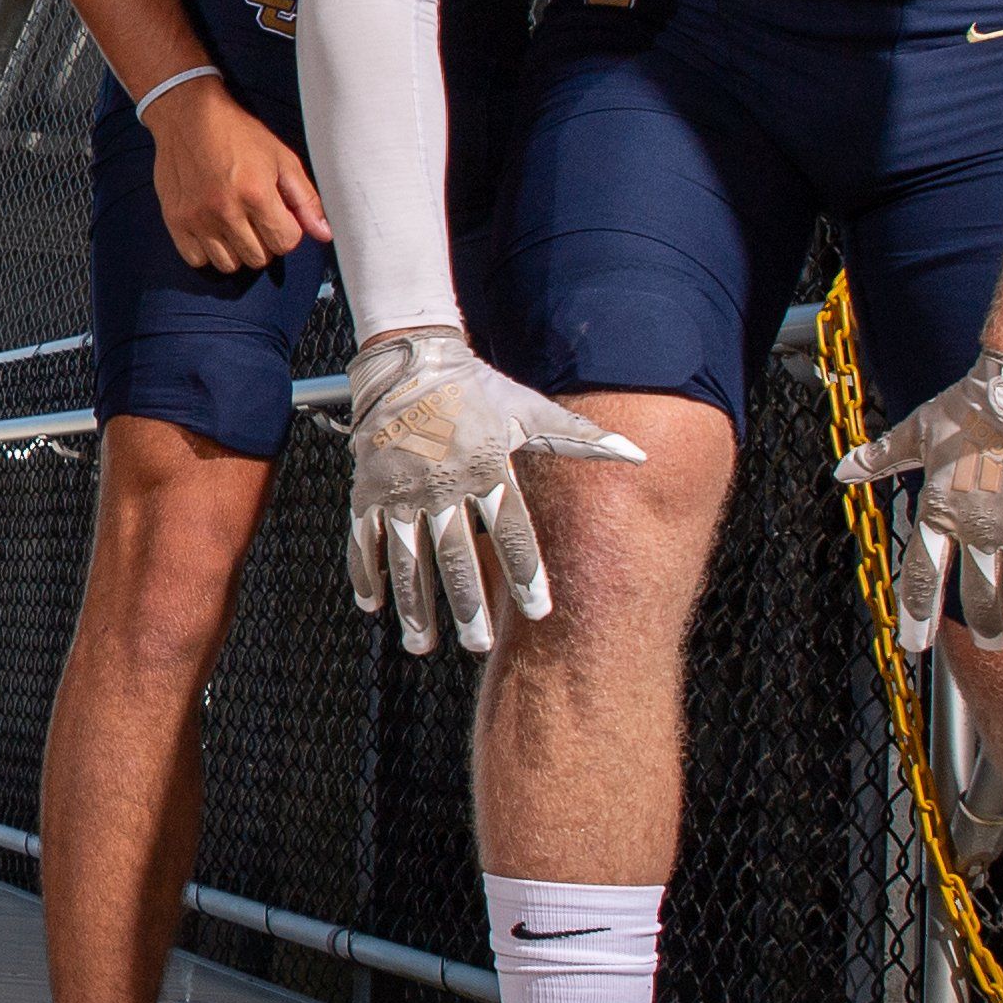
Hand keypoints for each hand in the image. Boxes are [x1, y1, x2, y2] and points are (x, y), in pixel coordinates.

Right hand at [142, 75, 318, 274]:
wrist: (188, 116)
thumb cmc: (237, 134)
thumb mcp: (281, 158)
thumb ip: (305, 199)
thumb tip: (325, 233)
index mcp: (256, 193)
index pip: (286, 242)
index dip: (287, 230)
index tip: (278, 214)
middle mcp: (226, 210)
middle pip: (259, 258)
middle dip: (264, 241)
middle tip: (256, 217)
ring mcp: (197, 218)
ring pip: (229, 264)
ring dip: (237, 249)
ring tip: (234, 224)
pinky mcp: (175, 220)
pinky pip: (197, 260)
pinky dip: (207, 251)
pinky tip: (212, 229)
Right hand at [341, 324, 645, 656]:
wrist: (411, 358)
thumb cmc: (477, 386)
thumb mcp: (531, 410)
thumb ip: (582, 440)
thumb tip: (638, 453)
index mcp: (488, 468)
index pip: (511, 530)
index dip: (525, 572)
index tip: (537, 611)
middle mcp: (443, 484)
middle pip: (457, 556)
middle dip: (467, 605)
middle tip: (478, 644)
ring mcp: (401, 489)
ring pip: (408, 558)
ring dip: (414, 605)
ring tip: (422, 644)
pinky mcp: (368, 488)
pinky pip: (364, 538)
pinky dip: (366, 573)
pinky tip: (372, 605)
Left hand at [837, 349, 1002, 648]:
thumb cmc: (969, 406)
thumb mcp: (918, 431)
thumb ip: (882, 457)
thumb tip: (842, 470)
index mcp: (942, 513)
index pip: (922, 577)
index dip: (916, 615)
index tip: (914, 645)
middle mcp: (983, 531)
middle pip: (981, 597)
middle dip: (984, 627)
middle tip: (989, 642)